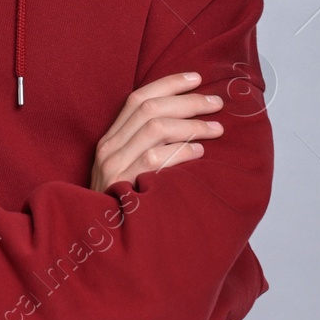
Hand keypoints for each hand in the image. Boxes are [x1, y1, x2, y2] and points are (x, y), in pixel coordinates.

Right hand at [90, 70, 224, 192]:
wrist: (103, 241)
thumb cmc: (125, 205)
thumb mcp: (127, 170)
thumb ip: (146, 147)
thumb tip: (186, 123)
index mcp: (110, 139)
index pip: (136, 98)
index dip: (168, 84)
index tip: (195, 78)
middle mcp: (109, 147)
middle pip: (148, 108)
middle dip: (187, 101)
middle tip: (216, 103)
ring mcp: (114, 165)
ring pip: (154, 128)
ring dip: (191, 125)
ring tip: (217, 129)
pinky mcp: (124, 183)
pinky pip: (156, 158)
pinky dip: (181, 151)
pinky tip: (200, 153)